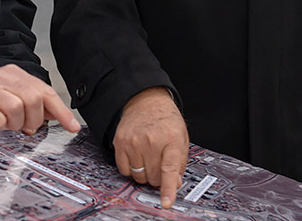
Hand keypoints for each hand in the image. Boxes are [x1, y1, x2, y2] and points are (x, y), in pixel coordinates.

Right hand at [0, 65, 80, 135]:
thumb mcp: (15, 98)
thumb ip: (36, 105)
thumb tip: (60, 116)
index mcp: (17, 75)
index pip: (46, 91)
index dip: (61, 111)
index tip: (72, 126)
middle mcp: (4, 77)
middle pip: (34, 100)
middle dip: (33, 120)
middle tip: (22, 125)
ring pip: (16, 108)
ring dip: (14, 123)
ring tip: (5, 123)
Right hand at [112, 87, 188, 208]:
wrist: (145, 100)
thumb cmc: (165, 119)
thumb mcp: (181, 137)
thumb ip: (179, 162)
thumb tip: (175, 184)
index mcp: (171, 139)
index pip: (169, 169)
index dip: (168, 188)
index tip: (166, 202)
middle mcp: (151, 140)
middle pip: (153, 177)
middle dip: (158, 176)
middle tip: (159, 163)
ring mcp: (133, 141)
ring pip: (139, 176)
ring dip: (144, 173)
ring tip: (148, 157)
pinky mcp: (120, 142)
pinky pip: (124, 170)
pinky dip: (131, 169)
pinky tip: (136, 156)